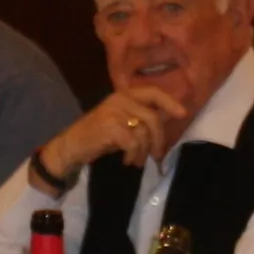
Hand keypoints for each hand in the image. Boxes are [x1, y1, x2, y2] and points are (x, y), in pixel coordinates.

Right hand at [40, 84, 188, 185]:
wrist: (71, 146)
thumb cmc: (98, 135)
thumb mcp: (121, 120)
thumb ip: (141, 116)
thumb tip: (168, 117)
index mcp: (124, 94)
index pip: (153, 92)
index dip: (170, 101)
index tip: (182, 113)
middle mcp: (119, 99)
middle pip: (153, 118)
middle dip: (159, 139)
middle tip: (158, 155)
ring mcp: (113, 112)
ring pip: (144, 133)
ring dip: (144, 152)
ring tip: (137, 160)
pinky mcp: (110, 128)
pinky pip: (134, 143)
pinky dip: (134, 156)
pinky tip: (127, 160)